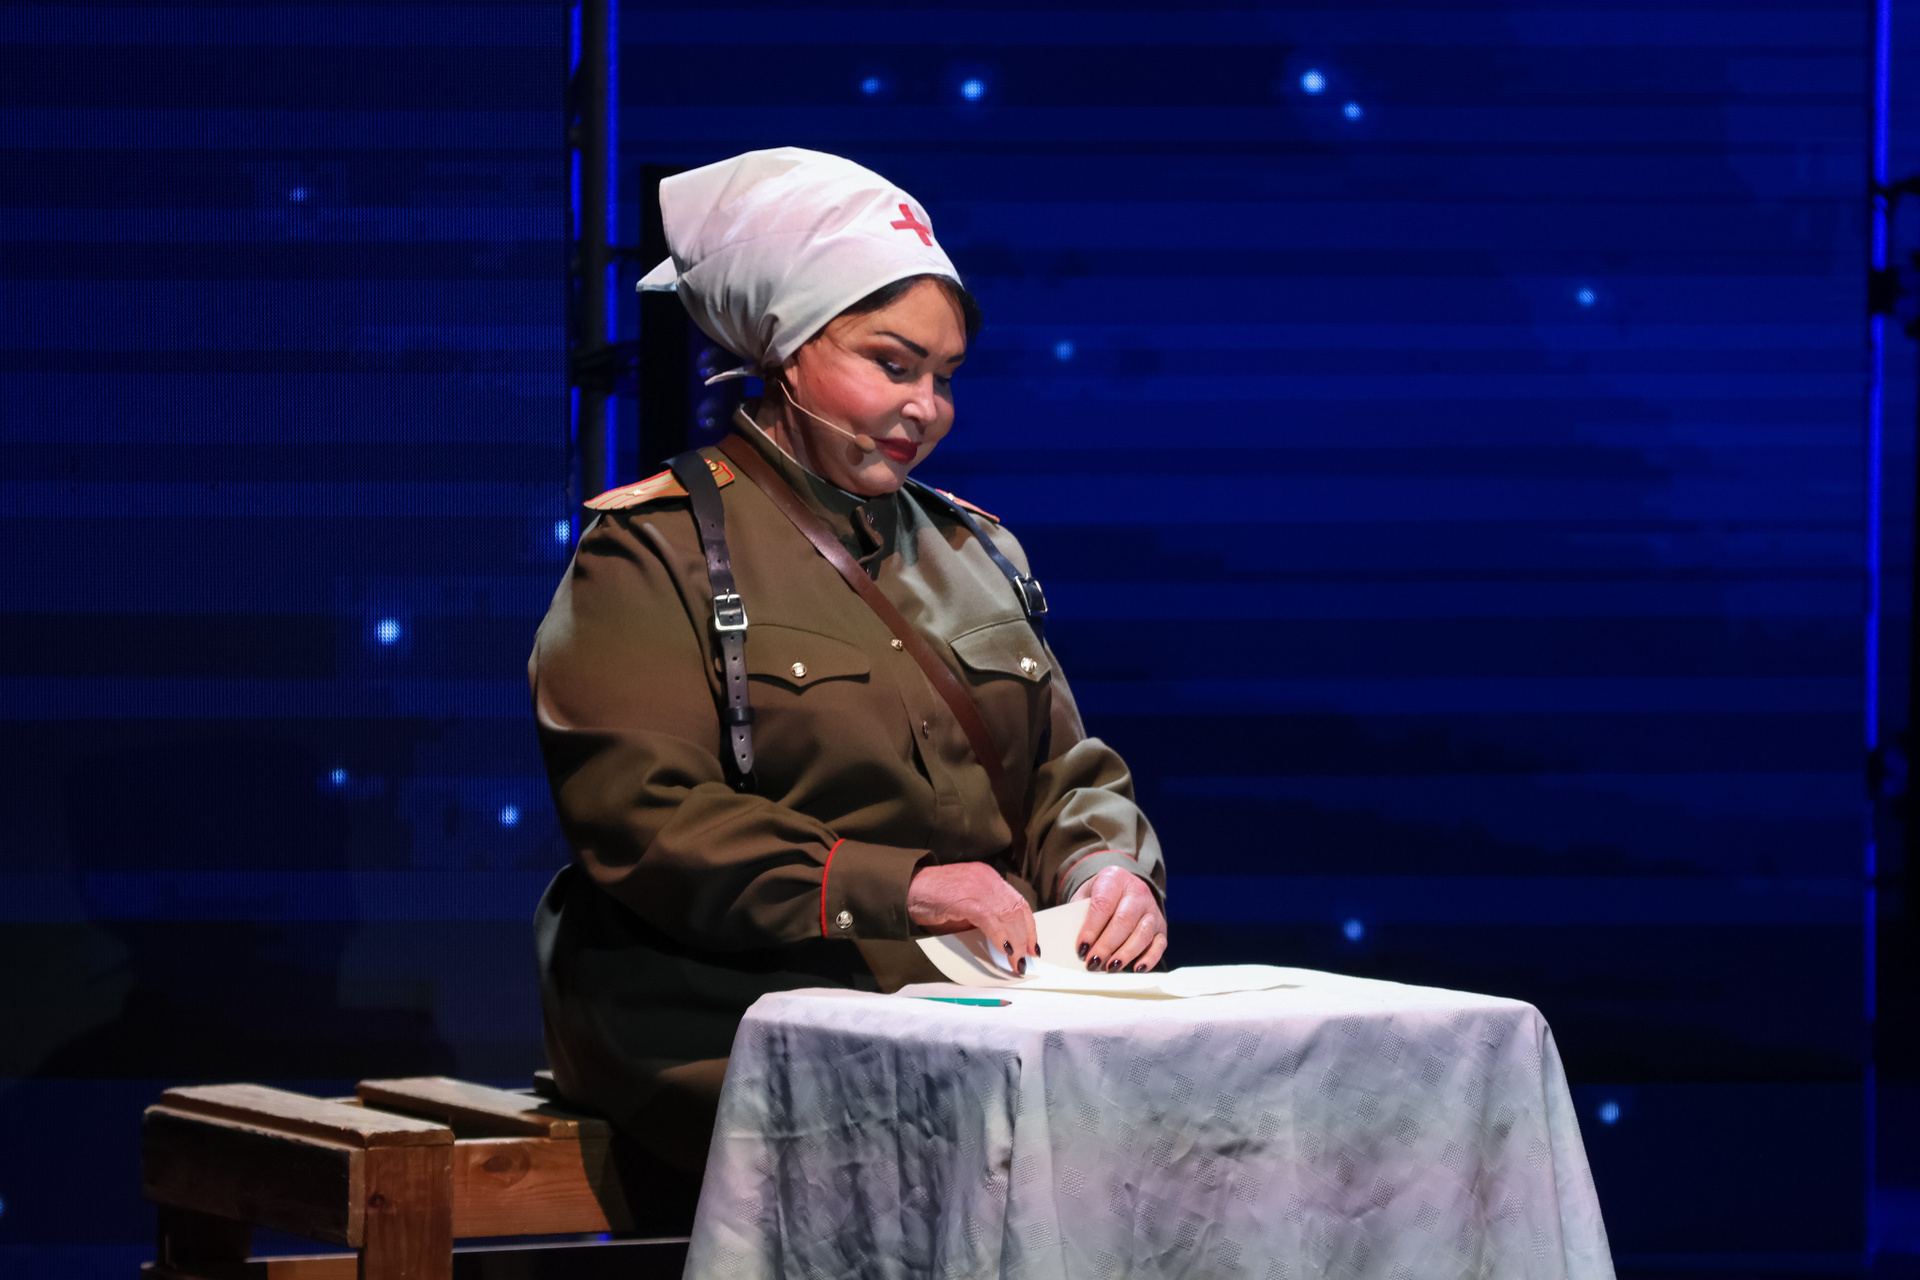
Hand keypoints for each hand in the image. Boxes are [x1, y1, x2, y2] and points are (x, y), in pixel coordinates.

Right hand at [908, 862, 1038, 972]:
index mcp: (988, 877)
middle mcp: (986, 878)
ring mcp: (976, 886)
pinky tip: (1005, 951)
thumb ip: (984, 916)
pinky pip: (990, 920)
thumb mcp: (964, 904)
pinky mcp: (965, 898)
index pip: (1018, 902)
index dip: (1029, 926)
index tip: (1034, 947)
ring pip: (1007, 916)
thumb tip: (1004, 940)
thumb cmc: (931, 898)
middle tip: (1026, 959)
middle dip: (1025, 938)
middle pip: (1016, 910)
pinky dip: (1000, 937)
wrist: (906, 888)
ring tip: (1017, 961)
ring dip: (1016, 942)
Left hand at [1071, 866, 1166, 972]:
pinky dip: (1149, 959)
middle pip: (1124, 921)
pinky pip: (1159, 944)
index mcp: (1114, 879)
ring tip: (1110, 967)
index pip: (1103, 905)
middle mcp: (1137, 892)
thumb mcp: (1085, 897)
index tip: (1081, 948)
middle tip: (1093, 962)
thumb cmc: (1099, 896)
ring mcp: (1152, 909)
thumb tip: (1077, 946)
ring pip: (1143, 933)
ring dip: (1126, 954)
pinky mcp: (1161, 927)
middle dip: (1107, 945)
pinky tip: (1136, 969)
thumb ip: (1080, 916)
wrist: (1121, 888)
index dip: (1091, 929)